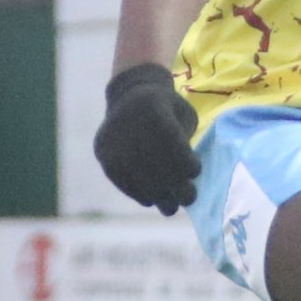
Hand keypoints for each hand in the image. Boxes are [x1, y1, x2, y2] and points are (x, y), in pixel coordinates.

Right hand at [93, 63, 199, 214]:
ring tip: (170, 207)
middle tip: (188, 199)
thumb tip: (185, 181)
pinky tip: (151, 199)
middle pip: (158, 169)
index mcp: (155, 111)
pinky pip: (123, 183)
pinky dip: (139, 194)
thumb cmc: (167, 108)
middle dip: (176, 190)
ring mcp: (114, 143)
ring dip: (159, 198)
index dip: (189, 167)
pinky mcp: (104, 156)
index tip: (195, 172)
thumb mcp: (183, 116)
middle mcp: (130, 127)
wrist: (130, 93)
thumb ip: (185, 144)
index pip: (176, 150)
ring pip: (140, 180)